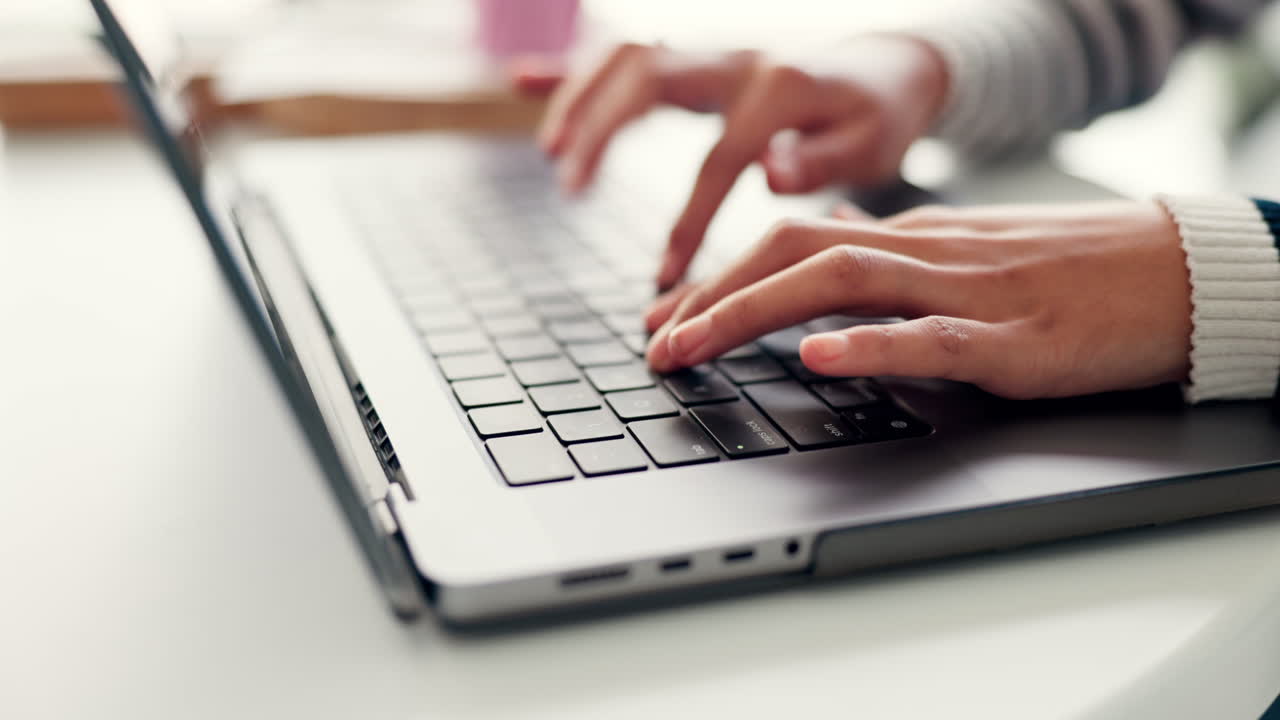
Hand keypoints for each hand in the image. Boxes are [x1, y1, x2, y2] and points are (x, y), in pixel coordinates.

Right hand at [514, 36, 949, 288]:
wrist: (889, 65)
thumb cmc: (878, 115)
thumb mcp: (872, 142)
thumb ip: (822, 157)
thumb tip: (774, 173)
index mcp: (780, 87)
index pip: (718, 158)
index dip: (689, 220)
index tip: (665, 276)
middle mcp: (736, 57)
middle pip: (650, 75)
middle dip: (602, 125)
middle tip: (568, 181)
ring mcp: (710, 54)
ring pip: (628, 56)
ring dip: (581, 95)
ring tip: (550, 150)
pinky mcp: (695, 61)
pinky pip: (624, 56)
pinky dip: (574, 68)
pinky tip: (523, 80)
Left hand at [645, 202, 1193, 399]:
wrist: (1175, 271)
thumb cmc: (1072, 273)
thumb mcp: (966, 262)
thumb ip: (896, 273)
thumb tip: (823, 290)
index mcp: (911, 238)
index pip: (793, 242)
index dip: (720, 278)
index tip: (667, 317)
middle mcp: (924, 253)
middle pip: (795, 252)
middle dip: (711, 296)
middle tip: (654, 345)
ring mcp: (966, 291)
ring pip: (841, 283)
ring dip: (752, 314)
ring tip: (692, 347)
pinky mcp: (1013, 339)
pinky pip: (931, 338)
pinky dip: (869, 346)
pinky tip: (819, 360)